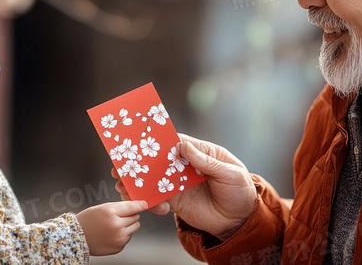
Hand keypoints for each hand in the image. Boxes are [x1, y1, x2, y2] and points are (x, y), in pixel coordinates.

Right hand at [76, 200, 146, 255]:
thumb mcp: (103, 207)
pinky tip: (111, 233)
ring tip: (115, 225)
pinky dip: (124, 234)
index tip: (145, 204)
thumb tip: (138, 205)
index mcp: (111, 212)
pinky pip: (129, 237)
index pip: (132, 207)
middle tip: (118, 216)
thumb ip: (121, 206)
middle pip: (135, 217)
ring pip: (135, 227)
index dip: (140, 205)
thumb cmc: (88, 220)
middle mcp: (116, 225)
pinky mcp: (119, 246)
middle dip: (130, 215)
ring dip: (129, 225)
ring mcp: (118, 238)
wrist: (77, 237)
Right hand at [112, 133, 256, 241]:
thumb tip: (184, 147)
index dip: (159, 140)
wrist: (240, 220)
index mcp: (199, 152)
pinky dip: (150, 201)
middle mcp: (185, 165)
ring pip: (152, 178)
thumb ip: (207, 162)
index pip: (175, 142)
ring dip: (137, 181)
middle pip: (158, 159)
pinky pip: (157, 198)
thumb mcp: (230, 173)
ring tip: (124, 185)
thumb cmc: (241, 190)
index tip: (140, 140)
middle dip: (139, 160)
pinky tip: (154, 207)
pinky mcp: (175, 201)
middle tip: (120, 163)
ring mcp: (178, 183)